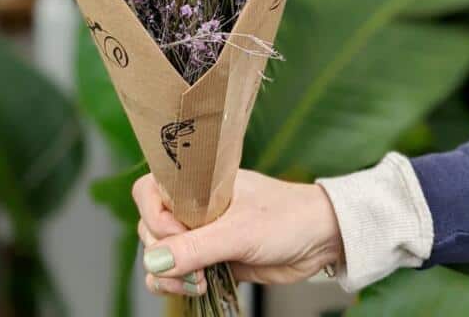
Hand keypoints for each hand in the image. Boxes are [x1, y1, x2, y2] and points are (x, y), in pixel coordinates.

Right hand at [132, 168, 343, 297]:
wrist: (319, 239)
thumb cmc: (285, 218)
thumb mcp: (239, 231)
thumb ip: (195, 247)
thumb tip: (154, 260)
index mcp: (196, 182)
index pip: (149, 191)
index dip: (154, 216)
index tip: (175, 234)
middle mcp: (194, 206)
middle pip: (150, 228)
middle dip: (163, 254)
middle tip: (193, 267)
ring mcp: (201, 233)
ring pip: (160, 255)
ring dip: (169, 275)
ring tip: (198, 282)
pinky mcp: (211, 259)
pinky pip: (178, 274)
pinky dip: (179, 285)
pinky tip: (200, 287)